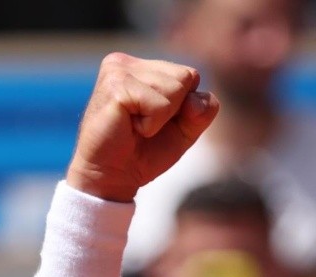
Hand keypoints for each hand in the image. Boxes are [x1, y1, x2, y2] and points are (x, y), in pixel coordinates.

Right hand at [66, 53, 219, 201]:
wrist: (113, 175)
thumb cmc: (146, 151)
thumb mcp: (185, 130)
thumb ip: (202, 111)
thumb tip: (195, 102)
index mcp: (142, 67)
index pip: (190, 75)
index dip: (184, 107)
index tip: (157, 120)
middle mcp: (127, 62)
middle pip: (186, 77)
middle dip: (174, 110)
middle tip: (144, 125)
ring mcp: (118, 70)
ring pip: (175, 89)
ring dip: (160, 119)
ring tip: (135, 125)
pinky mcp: (115, 86)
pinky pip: (159, 105)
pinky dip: (150, 125)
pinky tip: (129, 126)